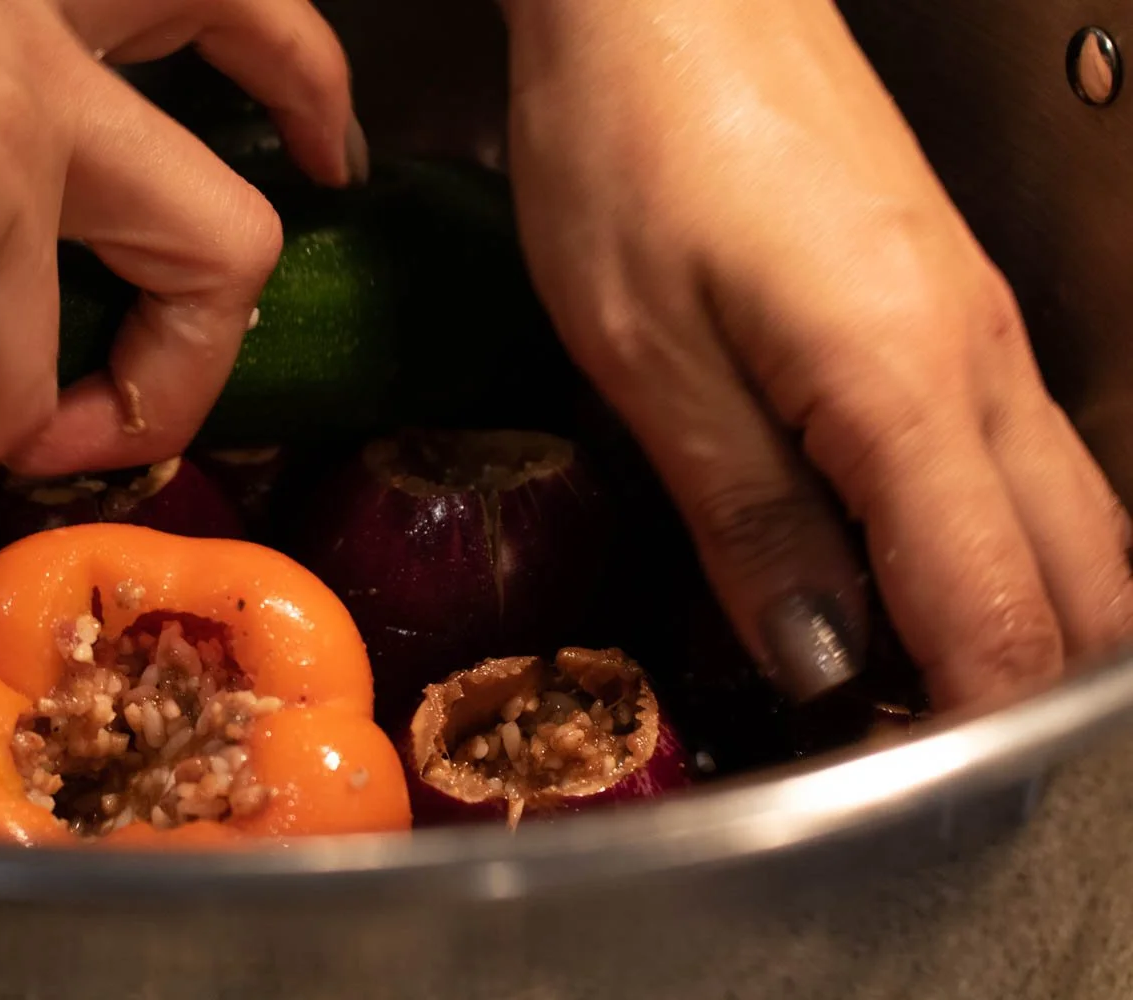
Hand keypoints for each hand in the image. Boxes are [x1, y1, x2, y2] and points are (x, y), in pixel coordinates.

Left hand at [500, 0, 1132, 708]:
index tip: (892, 780)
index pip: (995, 610)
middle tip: (902, 743)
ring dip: (1003, 612)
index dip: (959, 723)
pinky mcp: (943, 303)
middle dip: (1008, 685)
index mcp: (906, 384)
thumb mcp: (650, 356)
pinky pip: (1009, 454)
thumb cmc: (633, 145)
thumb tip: (820, 661)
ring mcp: (978, 327)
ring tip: (900, 673)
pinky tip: (895, 556)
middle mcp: (982, 361)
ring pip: (1061, 515)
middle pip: (1076, 577)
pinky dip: (977, 536)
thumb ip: (747, 516)